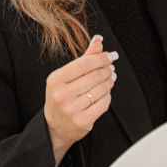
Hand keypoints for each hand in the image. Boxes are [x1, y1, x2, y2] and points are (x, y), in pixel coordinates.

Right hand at [44, 35, 116, 166]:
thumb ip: (84, 58)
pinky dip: (108, 96)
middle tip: (111, 68)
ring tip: (110, 79)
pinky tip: (105, 93)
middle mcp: (61, 95)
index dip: (102, 58)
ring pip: (101, 90)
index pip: (85, 63)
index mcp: (55, 79)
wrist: (55, 126)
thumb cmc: (62, 95)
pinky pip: (104, 103)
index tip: (112, 56)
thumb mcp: (67, 76)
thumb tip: (99, 40)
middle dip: (107, 70)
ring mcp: (71, 109)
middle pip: (95, 76)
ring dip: (109, 82)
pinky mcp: (82, 121)